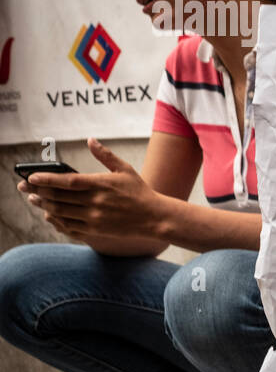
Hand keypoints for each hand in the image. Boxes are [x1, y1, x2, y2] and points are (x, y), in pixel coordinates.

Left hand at [18, 138, 164, 241]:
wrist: (155, 217)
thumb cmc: (140, 192)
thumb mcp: (125, 170)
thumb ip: (105, 155)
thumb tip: (91, 140)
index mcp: (101, 185)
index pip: (67, 181)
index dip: (46, 179)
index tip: (31, 177)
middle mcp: (96, 202)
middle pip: (59, 197)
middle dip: (38, 192)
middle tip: (25, 187)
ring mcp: (94, 218)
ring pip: (61, 212)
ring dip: (44, 205)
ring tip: (34, 199)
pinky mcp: (96, 230)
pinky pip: (69, 227)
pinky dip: (56, 221)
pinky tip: (50, 215)